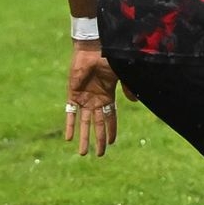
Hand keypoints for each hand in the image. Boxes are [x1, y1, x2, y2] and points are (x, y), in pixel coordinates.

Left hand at [64, 40, 118, 157]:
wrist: (92, 49)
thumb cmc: (109, 59)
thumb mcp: (122, 75)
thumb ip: (128, 88)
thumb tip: (134, 102)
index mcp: (107, 96)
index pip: (109, 118)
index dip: (110, 130)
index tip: (112, 142)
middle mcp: (94, 100)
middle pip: (96, 124)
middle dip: (97, 139)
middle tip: (99, 155)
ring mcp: (83, 98)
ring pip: (84, 123)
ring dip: (84, 137)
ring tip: (83, 152)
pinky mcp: (72, 95)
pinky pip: (70, 114)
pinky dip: (70, 125)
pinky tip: (69, 138)